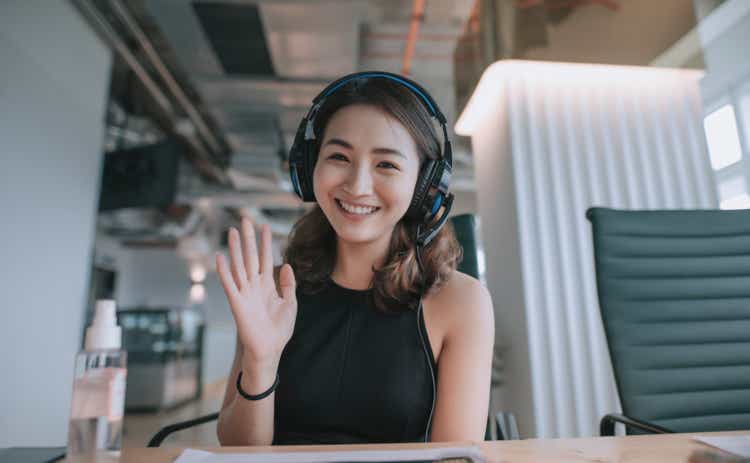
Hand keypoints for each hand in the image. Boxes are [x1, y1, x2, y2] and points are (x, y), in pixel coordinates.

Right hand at [216, 218, 296, 368]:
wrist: (270, 349)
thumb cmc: (279, 330)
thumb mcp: (290, 304)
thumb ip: (288, 284)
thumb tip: (286, 264)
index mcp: (267, 285)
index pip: (265, 258)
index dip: (265, 243)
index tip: (265, 226)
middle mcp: (254, 286)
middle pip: (250, 257)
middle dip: (249, 239)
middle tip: (245, 220)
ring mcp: (245, 293)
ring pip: (239, 266)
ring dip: (236, 249)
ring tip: (233, 231)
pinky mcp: (237, 303)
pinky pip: (229, 284)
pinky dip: (224, 271)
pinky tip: (220, 257)